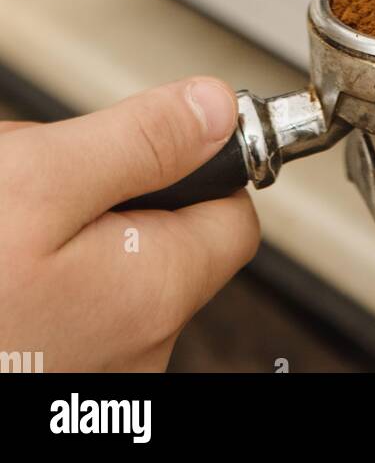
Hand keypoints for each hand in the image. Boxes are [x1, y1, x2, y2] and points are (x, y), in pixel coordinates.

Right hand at [0, 78, 259, 371]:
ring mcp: (88, 378)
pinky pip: (57, 308)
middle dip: (105, 189)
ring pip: (99, 270)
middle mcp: (136, 351)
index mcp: (153, 290)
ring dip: (55, 230)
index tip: (163, 133)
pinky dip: (27, 273)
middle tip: (36, 173)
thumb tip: (214, 110)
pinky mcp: (42, 377)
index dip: (202, 161)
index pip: (233, 214)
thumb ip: (140, 140)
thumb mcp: (40, 177)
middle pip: (157, 237)